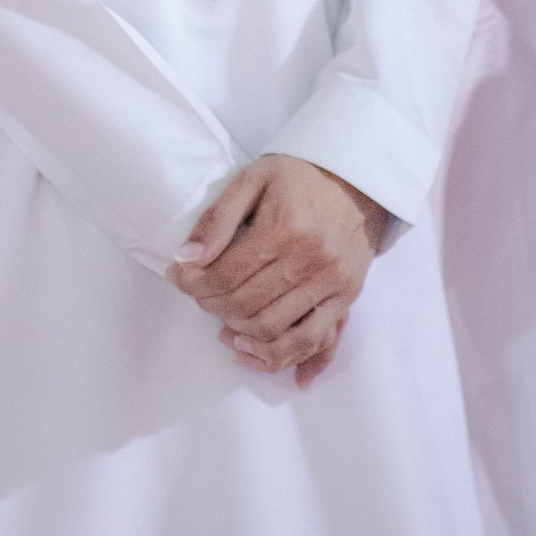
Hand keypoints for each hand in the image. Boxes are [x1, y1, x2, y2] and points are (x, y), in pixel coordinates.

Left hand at [167, 154, 388, 388]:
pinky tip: (261, 359)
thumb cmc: (299, 175)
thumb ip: (218, 217)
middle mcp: (310, 260)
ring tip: (224, 328)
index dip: (194, 282)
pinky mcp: (347, 298)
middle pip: (248, 306)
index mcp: (283, 227)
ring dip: (242, 337)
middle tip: (199, 297)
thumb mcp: (253, 178)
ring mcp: (331, 283)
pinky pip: (317, 342)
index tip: (178, 276)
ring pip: (277, 331)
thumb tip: (186, 258)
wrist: (357, 179)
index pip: (226, 274)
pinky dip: (288, 359)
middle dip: (213, 307)